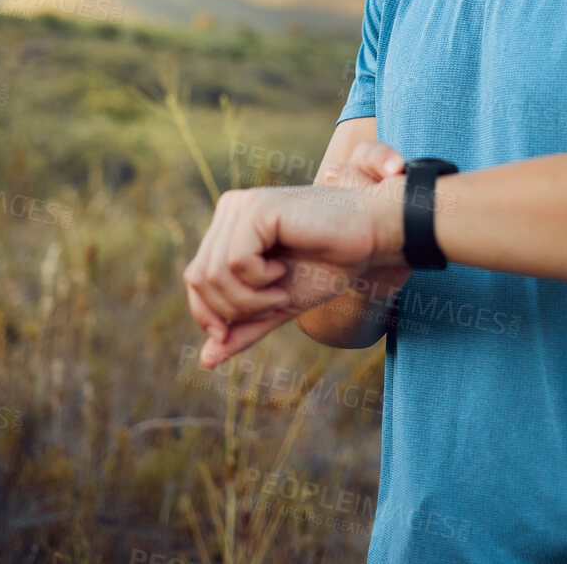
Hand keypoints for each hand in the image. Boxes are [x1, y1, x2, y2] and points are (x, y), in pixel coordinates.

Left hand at [183, 141, 407, 368]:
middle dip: (233, 308)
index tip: (226, 337)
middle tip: (273, 304)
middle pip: (199, 278)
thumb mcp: (279, 305)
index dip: (206, 314)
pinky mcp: (257, 208)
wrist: (371, 237)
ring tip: (280, 291)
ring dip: (249, 298)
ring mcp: (242, 206)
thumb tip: (207, 360)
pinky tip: (281, 272)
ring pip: (213, 273)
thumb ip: (244, 326)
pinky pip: (235, 262)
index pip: (195, 279)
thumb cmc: (329, 265)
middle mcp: (229, 210)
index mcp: (230, 228)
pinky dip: (258, 281)